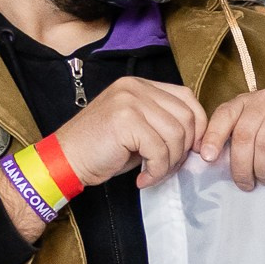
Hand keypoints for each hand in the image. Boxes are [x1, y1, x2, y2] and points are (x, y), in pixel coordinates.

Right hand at [50, 76, 209, 189]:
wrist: (65, 160)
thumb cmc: (101, 149)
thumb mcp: (138, 130)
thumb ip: (164, 124)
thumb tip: (199, 140)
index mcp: (140, 85)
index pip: (187, 98)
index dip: (198, 126)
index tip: (191, 150)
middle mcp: (135, 87)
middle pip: (186, 117)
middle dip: (183, 149)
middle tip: (166, 167)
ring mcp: (129, 101)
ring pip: (176, 135)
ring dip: (169, 163)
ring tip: (152, 173)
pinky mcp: (125, 120)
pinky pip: (159, 150)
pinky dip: (156, 170)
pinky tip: (143, 178)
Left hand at [198, 90, 264, 190]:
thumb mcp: (251, 134)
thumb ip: (232, 141)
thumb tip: (210, 159)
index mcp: (245, 102)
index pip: (224, 116)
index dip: (214, 137)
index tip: (208, 158)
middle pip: (244, 135)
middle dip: (242, 166)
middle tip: (246, 184)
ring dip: (264, 170)